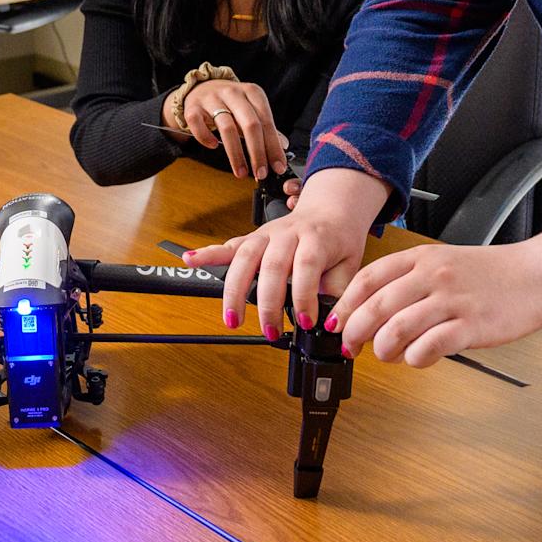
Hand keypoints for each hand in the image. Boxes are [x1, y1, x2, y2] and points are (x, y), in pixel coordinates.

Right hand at [178, 78, 290, 179]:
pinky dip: (205, 137)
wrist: (201, 88)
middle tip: (261, 173)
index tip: (278, 167)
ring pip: (226, 128)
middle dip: (257, 153)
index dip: (273, 146)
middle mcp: (233, 93)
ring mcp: (211, 99)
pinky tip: (212, 146)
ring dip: (236, 154)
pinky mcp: (193, 107)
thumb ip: (266, 127)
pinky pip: (198, 124)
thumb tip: (283, 146)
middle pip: (250, 125)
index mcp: (252, 92)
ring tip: (241, 172)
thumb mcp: (251, 109)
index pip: (266, 121)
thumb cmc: (230, 103)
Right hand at [183, 168, 387, 337]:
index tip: (306, 322)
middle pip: (271, 265)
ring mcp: (266, 234)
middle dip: (267, 302)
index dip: (304, 296)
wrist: (331, 210)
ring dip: (235, 289)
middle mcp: (287, 233)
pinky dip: (208, 253)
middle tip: (271, 331)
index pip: (305, 267)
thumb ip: (338, 292)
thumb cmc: (338, 240)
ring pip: (245, 256)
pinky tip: (191, 260)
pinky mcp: (253, 237)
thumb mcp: (350, 265)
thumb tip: (331, 322)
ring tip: (232, 319)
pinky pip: (229, 245)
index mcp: (315, 239)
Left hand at [330, 231, 541, 366]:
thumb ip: (410, 280)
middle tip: (351, 346)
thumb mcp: (444, 261)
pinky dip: (415, 358)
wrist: (536, 276)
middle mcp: (433, 276)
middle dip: (356, 331)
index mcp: (422, 258)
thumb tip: (374, 308)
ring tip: (386, 355)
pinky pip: (430, 346)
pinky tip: (417, 358)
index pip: (368, 278)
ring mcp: (452, 300)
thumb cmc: (491, 274)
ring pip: (398, 328)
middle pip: (377, 306)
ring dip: (383, 349)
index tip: (337, 322)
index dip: (347, 304)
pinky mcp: (471, 326)